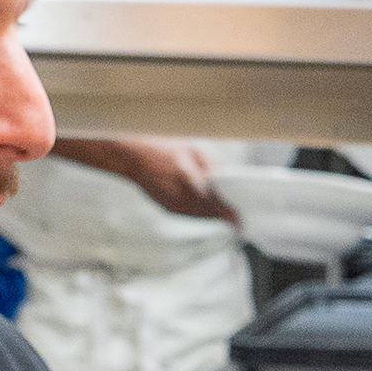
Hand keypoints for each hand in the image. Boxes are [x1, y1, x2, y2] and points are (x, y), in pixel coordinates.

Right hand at [56, 136, 237, 221]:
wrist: (131, 157)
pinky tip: (200, 202)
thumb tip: (225, 180)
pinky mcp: (167, 208)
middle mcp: (183, 200)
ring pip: (199, 216)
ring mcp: (173, 206)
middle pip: (210, 214)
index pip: (217, 207)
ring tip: (220, 209)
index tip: (239, 222)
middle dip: (222, 214)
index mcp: (192, 183)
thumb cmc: (162, 148)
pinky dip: (196, 210)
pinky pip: (188, 213)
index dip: (231, 217)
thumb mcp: (192, 150)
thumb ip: (211, 167)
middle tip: (234, 215)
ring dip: (210, 212)